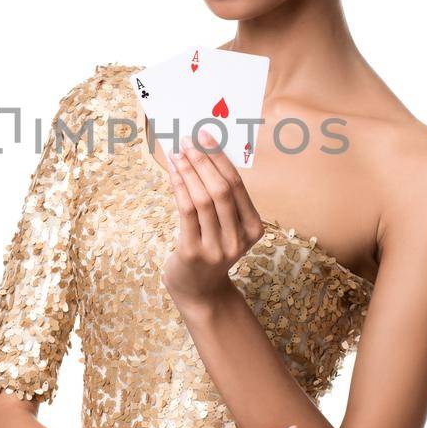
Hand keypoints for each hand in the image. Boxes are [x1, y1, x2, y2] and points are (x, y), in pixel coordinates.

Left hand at [158, 128, 265, 308]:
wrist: (199, 291)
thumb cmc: (211, 249)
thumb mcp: (226, 227)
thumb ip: (221, 199)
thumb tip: (204, 154)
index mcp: (254, 228)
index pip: (237, 185)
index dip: (220, 157)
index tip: (206, 136)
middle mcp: (239, 239)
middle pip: (221, 190)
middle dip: (203, 160)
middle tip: (188, 140)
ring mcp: (217, 248)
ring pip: (203, 199)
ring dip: (188, 171)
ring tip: (178, 153)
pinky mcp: (193, 252)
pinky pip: (186, 212)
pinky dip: (179, 187)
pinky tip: (173, 172)